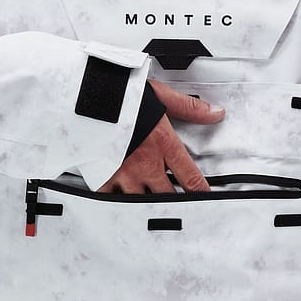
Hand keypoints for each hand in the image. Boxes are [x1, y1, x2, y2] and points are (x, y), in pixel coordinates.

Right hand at [97, 78, 225, 193]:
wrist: (87, 97)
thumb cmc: (121, 94)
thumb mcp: (160, 95)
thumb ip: (189, 108)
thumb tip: (214, 113)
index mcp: (163, 144)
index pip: (190, 177)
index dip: (201, 192)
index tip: (204, 198)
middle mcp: (146, 163)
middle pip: (167, 196)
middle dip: (173, 201)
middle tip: (176, 205)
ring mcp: (123, 172)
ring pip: (140, 201)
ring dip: (146, 202)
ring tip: (149, 205)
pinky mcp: (102, 175)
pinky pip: (111, 197)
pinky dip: (116, 199)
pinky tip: (119, 199)